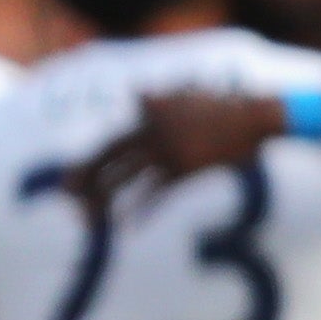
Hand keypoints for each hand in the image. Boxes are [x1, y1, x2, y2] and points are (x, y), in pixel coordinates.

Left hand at [68, 91, 285, 211]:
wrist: (256, 115)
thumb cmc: (223, 107)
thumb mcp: (186, 95)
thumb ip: (158, 98)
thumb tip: (135, 91)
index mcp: (149, 112)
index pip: (111, 141)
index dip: (90, 161)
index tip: (70, 178)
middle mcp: (151, 129)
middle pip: (108, 156)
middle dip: (84, 176)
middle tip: (64, 193)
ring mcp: (166, 148)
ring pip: (126, 177)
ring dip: (105, 198)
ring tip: (89, 219)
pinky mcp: (183, 167)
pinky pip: (156, 193)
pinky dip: (142, 211)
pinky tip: (129, 228)